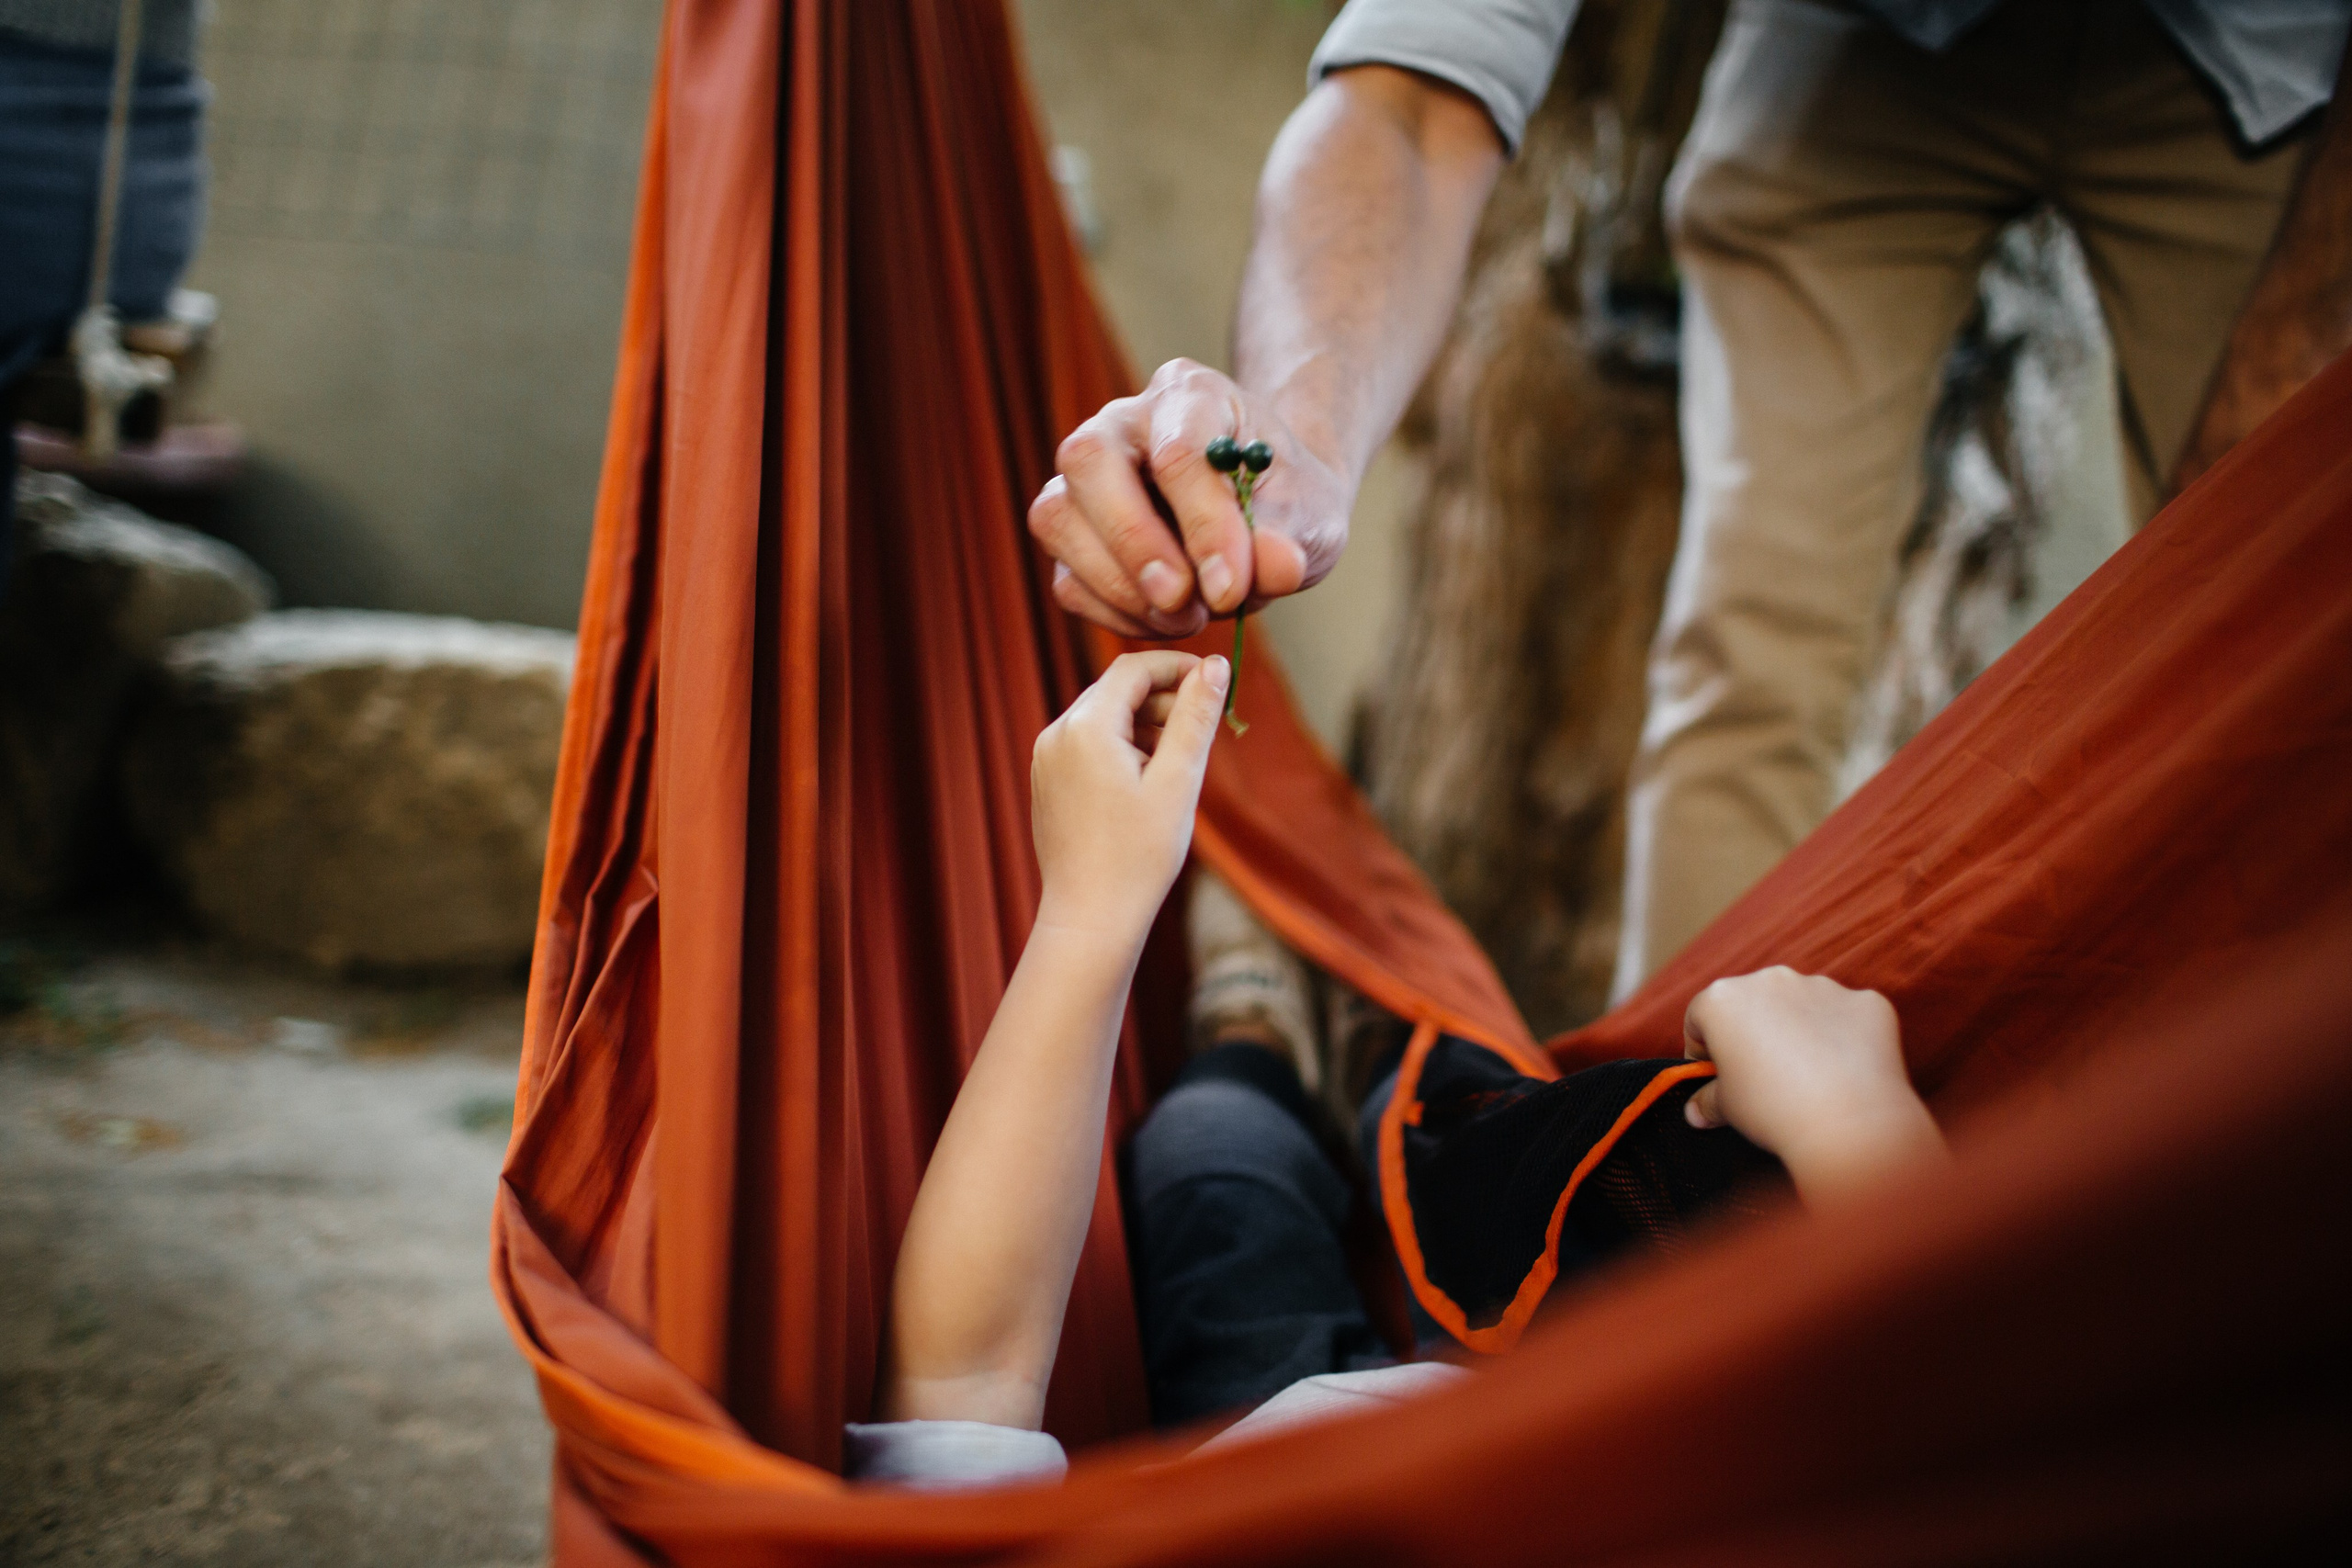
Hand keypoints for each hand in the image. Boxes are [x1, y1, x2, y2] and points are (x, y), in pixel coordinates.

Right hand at [1028, 359, 1353, 637]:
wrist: (1267, 514)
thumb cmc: (1287, 500)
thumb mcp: (1311, 515)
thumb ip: (1292, 536)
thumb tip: (1277, 567)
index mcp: (1190, 396)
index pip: (1178, 451)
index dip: (1202, 525)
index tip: (1231, 587)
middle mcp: (1123, 423)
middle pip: (1089, 461)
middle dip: (1135, 542)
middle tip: (1183, 599)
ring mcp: (1086, 478)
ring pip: (1058, 518)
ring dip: (1119, 585)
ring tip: (1187, 614)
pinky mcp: (1073, 534)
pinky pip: (1068, 579)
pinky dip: (1114, 614)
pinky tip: (1167, 620)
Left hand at [1030, 650, 1228, 939]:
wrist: (1091, 917)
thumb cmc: (1138, 855)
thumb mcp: (1179, 779)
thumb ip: (1196, 715)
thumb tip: (1217, 665)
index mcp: (1086, 727)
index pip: (1134, 667)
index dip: (1179, 667)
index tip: (1216, 683)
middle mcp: (1057, 734)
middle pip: (1117, 690)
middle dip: (1164, 700)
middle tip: (1204, 730)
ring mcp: (1046, 759)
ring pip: (1103, 718)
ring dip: (1145, 725)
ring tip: (1179, 764)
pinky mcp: (1047, 782)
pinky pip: (1088, 745)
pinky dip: (1122, 748)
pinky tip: (1148, 784)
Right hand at [1682, 967, 1943, 1202]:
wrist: (1850, 1125)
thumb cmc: (1775, 1110)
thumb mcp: (1726, 1109)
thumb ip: (1707, 1101)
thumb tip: (1697, 1112)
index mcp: (1724, 998)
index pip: (1700, 1018)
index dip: (1703, 1051)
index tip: (1714, 1076)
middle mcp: (1771, 979)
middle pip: (1752, 1004)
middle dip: (1753, 1033)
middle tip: (1762, 1077)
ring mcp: (1822, 987)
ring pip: (1801, 1006)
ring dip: (1799, 1030)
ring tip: (1808, 1077)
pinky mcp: (1866, 1002)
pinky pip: (1847, 1017)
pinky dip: (1842, 1038)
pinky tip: (1844, 1072)